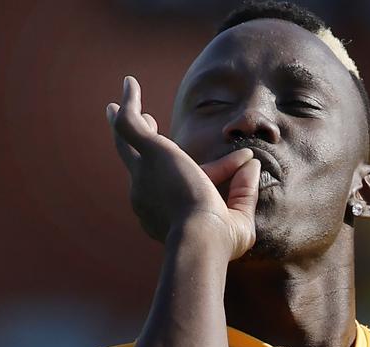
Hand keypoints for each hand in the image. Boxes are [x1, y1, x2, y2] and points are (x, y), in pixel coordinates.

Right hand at [106, 76, 260, 259]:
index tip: (245, 158)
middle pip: (140, 163)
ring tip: (118, 105)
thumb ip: (243, 191)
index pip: (191, 181)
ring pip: (127, 144)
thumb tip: (252, 163)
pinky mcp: (149, 153)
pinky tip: (130, 83)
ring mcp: (143, 174)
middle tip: (144, 126)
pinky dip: (129, 103)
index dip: (221, 169)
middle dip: (140, 145)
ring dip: (126, 121)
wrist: (199, 238)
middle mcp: (146, 194)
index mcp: (165, 212)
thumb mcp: (238, 217)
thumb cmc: (218, 240)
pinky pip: (130, 124)